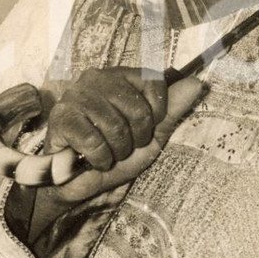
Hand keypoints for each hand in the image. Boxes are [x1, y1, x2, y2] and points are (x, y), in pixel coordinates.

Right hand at [41, 67, 203, 204]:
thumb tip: (196, 83)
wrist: (79, 181)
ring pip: (115, 127)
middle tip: (121, 145)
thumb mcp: (151, 134)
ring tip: (107, 152)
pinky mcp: (62, 118)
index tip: (144, 129)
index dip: (157, 114)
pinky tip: (91, 159)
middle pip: (137, 109)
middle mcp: (97, 78)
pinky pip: (94, 142)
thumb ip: (173, 108)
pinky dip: (99, 159)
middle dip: (136, 138)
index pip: (154, 82)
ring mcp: (76, 96)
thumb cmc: (115, 152)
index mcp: (121, 76)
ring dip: (117, 151)